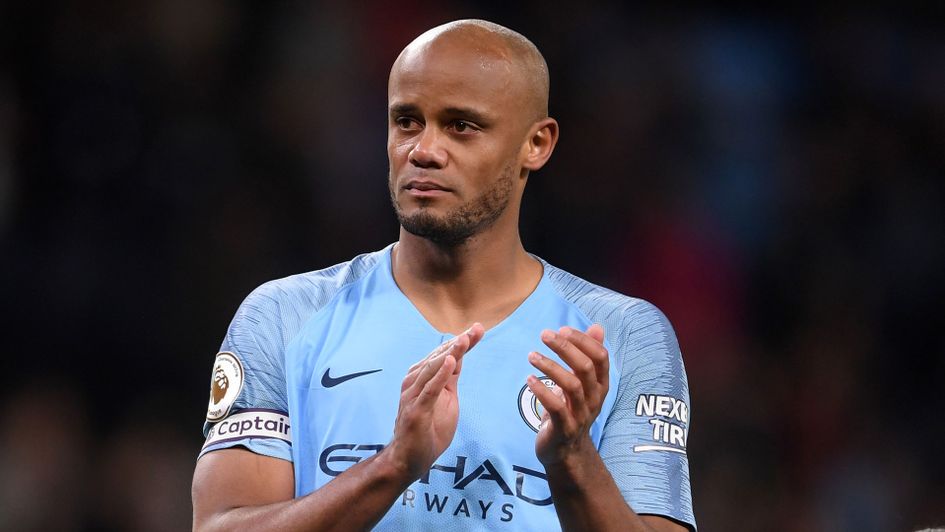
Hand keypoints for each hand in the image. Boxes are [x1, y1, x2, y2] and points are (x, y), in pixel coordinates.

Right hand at [387, 323, 484, 478]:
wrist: (408, 460)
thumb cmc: (428, 430)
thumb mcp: (446, 401)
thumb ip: (449, 380)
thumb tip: (458, 358)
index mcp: (422, 378)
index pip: (445, 355)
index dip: (463, 342)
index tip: (479, 328)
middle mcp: (415, 382)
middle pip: (439, 357)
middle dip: (459, 342)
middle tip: (477, 328)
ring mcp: (413, 396)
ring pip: (432, 369)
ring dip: (450, 353)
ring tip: (465, 340)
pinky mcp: (414, 411)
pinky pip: (429, 390)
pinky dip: (440, 375)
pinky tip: (451, 361)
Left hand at [527, 324, 608, 466]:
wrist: (566, 451)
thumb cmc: (572, 410)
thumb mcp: (583, 382)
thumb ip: (588, 355)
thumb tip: (597, 326)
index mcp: (600, 385)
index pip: (600, 357)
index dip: (583, 340)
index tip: (562, 330)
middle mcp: (595, 399)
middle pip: (585, 368)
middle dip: (565, 348)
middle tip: (544, 335)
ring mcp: (581, 415)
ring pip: (572, 386)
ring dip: (550, 367)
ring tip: (531, 355)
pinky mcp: (565, 429)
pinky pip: (557, 408)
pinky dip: (542, 391)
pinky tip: (529, 380)